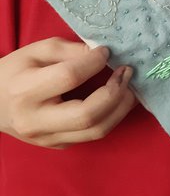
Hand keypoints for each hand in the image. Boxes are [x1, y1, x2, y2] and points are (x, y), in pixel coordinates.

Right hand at [0, 39, 135, 147]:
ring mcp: (47, 138)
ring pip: (96, 131)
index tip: (106, 51)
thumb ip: (69, 50)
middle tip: (127, 72)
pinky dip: (111, 116)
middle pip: (87, 115)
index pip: (68, 77)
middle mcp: (35, 121)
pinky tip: (117, 100)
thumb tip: (102, 53)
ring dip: (121, 108)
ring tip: (130, 86)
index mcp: (25, 91)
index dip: (94, 62)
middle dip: (115, 92)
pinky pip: (92, 135)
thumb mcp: (35, 51)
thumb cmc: (15, 72)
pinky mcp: (57, 146)